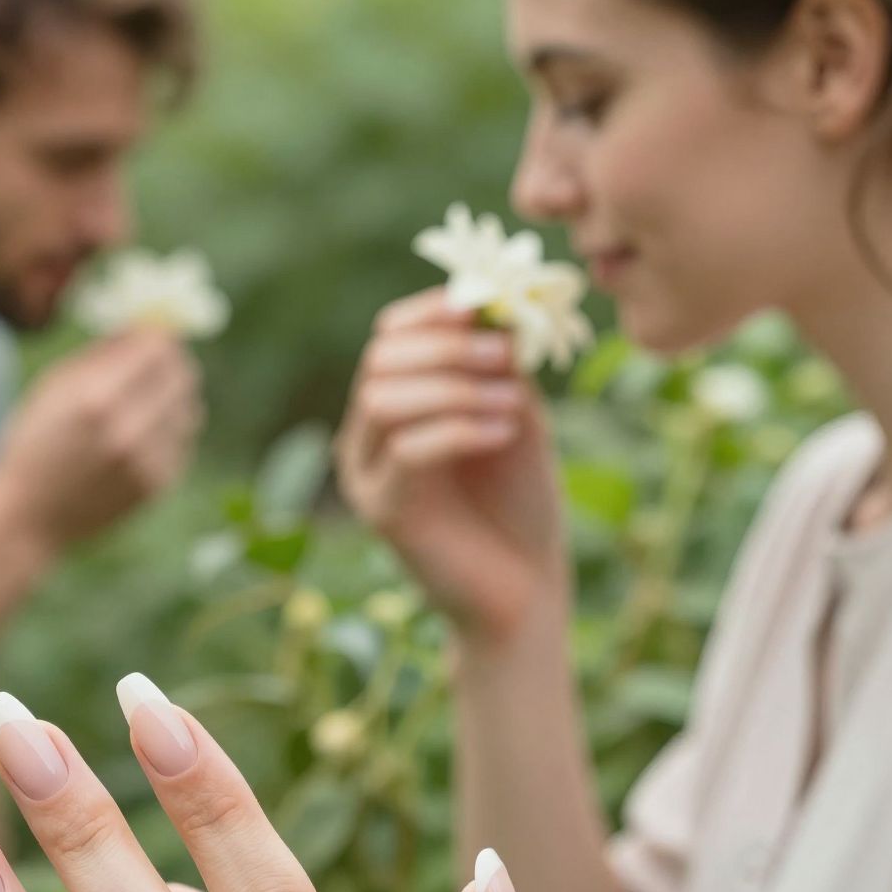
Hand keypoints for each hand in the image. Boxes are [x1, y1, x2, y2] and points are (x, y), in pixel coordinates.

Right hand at [0, 328, 201, 551]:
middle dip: (171, 365)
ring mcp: (147, 462)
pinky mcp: (157, 486)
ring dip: (172, 401)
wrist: (28, 517)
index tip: (152, 339)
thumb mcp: (54, 386)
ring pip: (190, 409)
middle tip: (155, 367)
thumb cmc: (34, 443)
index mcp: (96, 397)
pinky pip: (183, 443)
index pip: (158, 348)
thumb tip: (148, 324)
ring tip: (141, 408)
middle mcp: (127, 429)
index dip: (159, 337)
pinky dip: (168, 434)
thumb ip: (103, 353)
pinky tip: (137, 441)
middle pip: (183, 375)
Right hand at [337, 290, 569, 636]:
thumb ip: (502, 364)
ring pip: (384, 400)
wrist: (524, 590)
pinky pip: (407, 452)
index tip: (489, 304)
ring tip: (513, 401)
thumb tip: (498, 301)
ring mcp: (367, 476)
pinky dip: (459, 430)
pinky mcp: (383, 513)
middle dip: (446, 348)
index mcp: (395, 404)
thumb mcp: (516, 413)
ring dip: (454, 387)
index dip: (434, 312)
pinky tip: (506, 431)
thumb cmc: (521, 502)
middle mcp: (367, 437)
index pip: (390, 336)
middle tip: (505, 355)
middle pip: (380, 361)